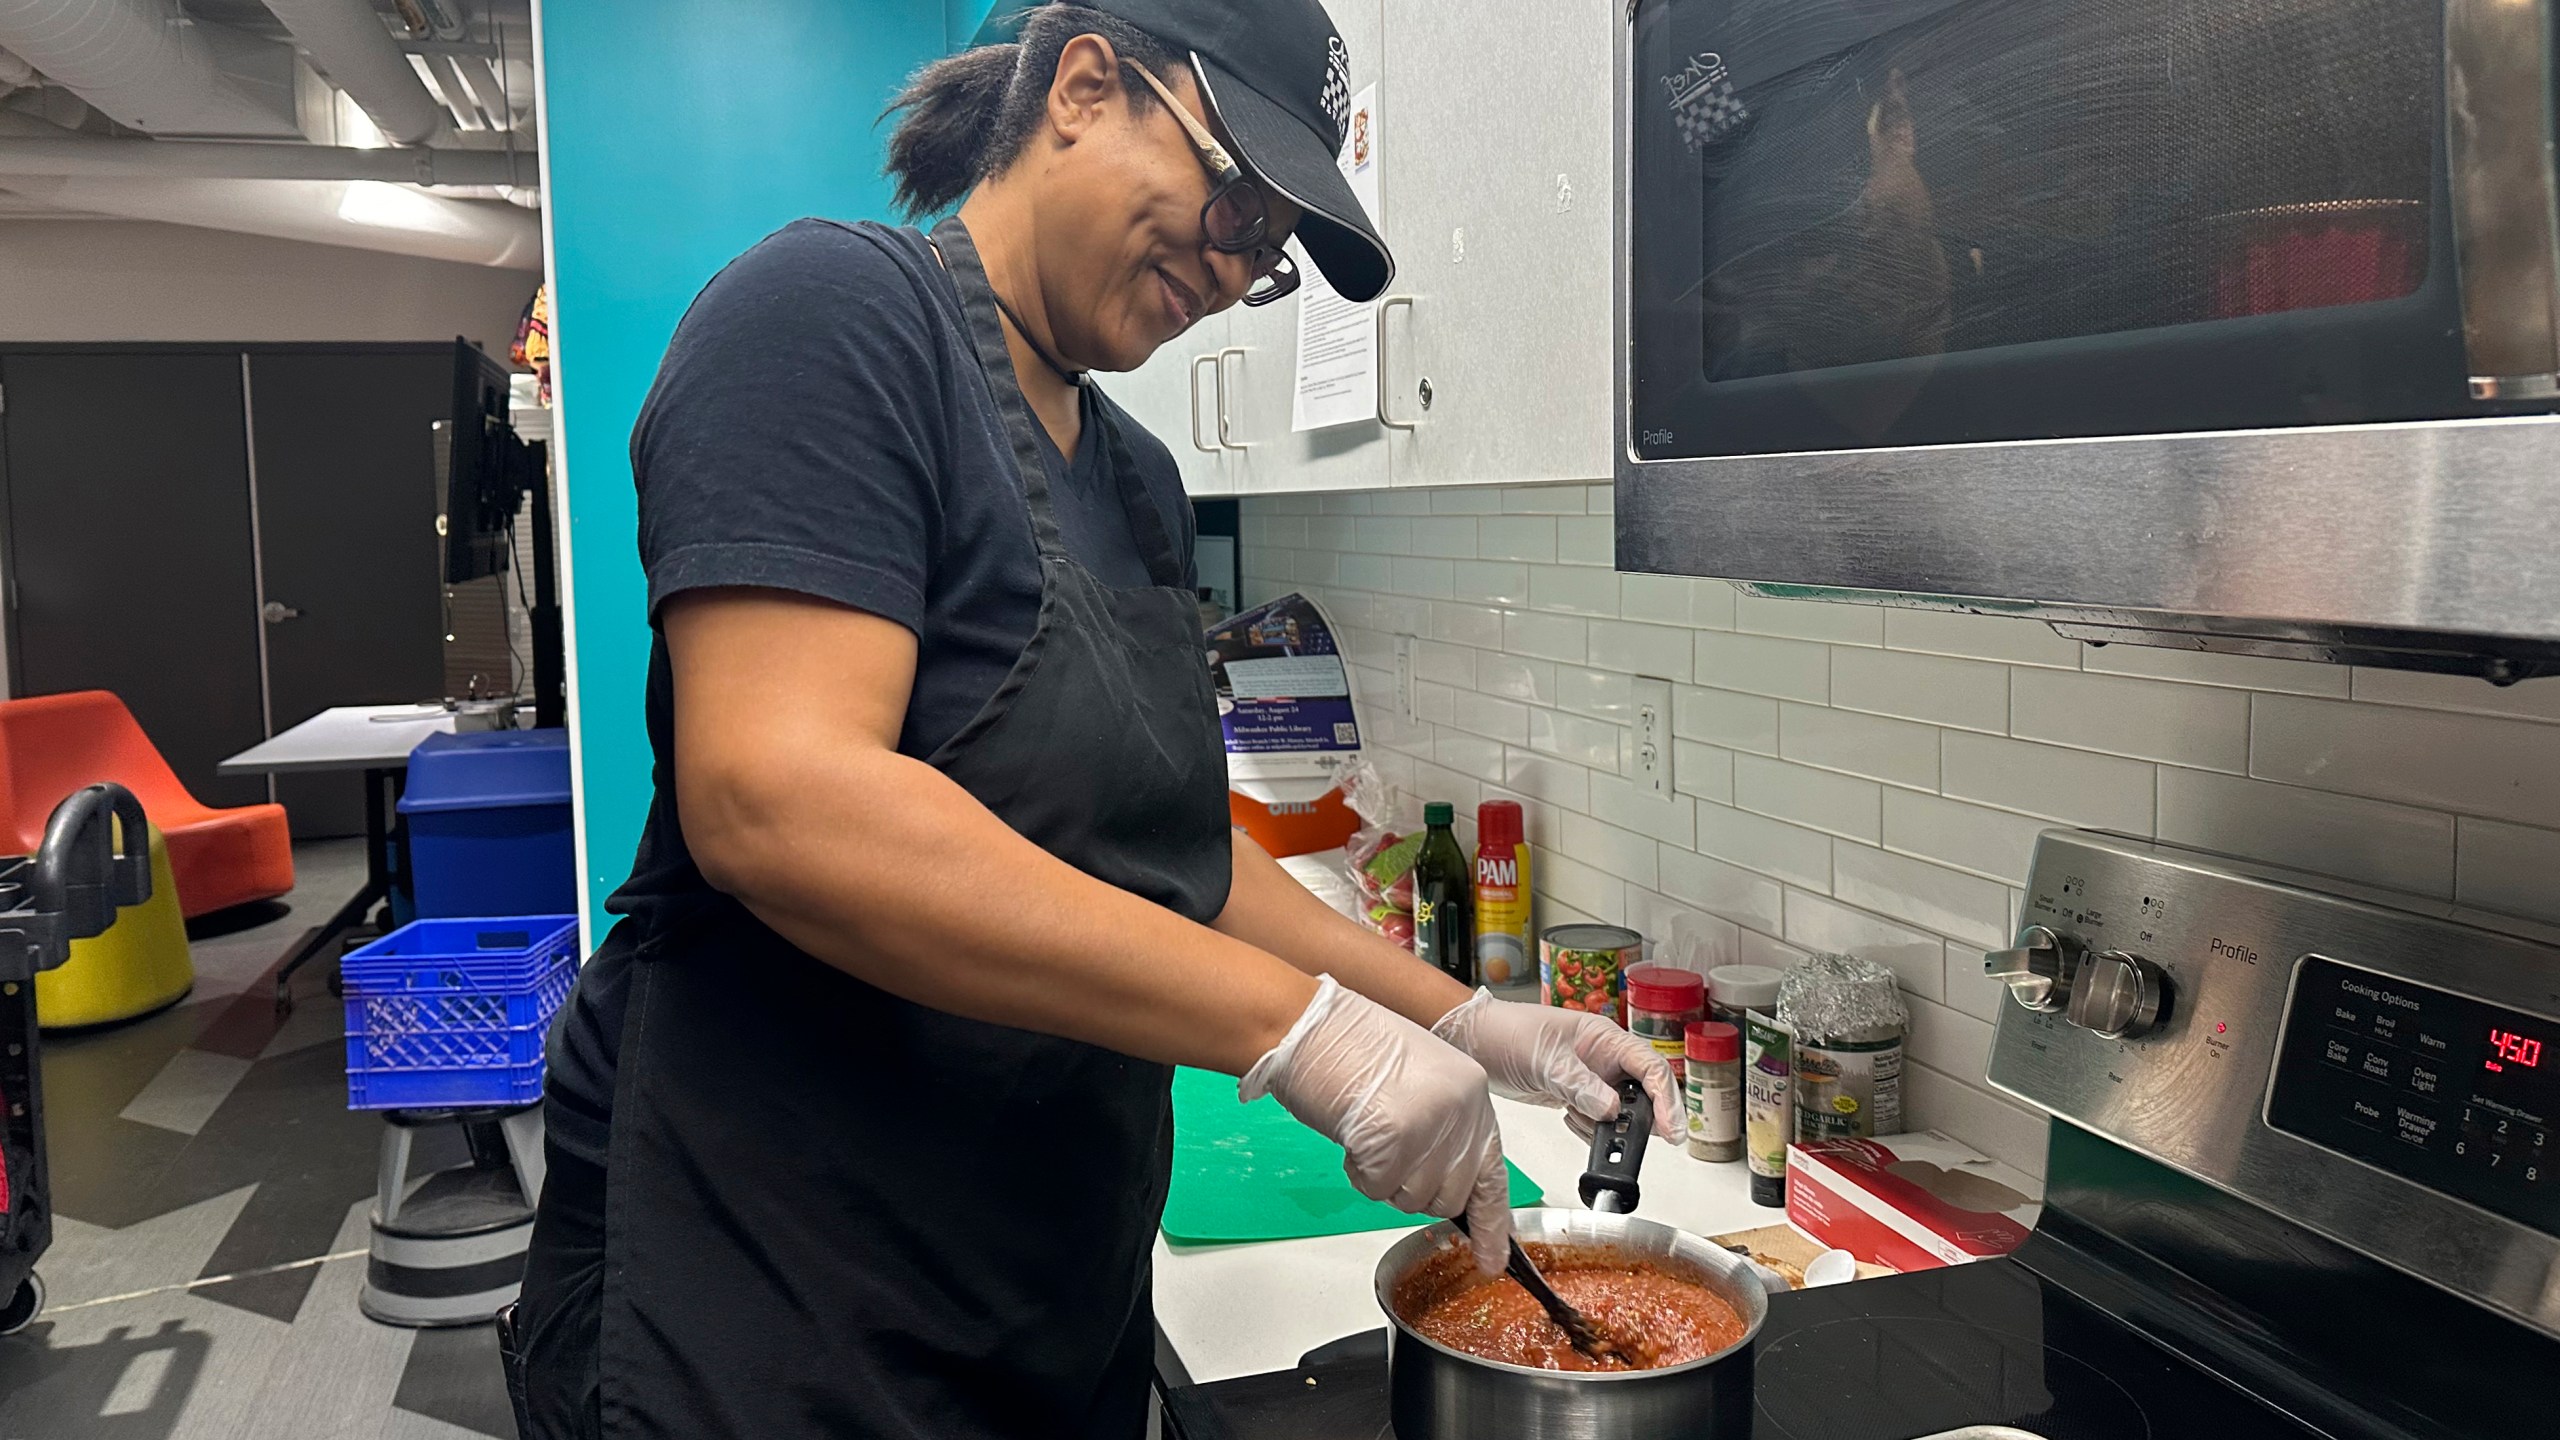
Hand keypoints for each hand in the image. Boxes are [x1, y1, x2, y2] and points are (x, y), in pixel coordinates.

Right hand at [1242, 975, 1512, 1272]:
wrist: (1313, 1025)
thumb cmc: (1353, 1046)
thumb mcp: (1421, 1081)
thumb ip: (1444, 1127)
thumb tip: (1447, 1180)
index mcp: (1473, 1094)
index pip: (1491, 1174)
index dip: (1491, 1224)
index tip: (1491, 1260)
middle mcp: (1460, 1112)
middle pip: (1448, 1197)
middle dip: (1414, 1189)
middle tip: (1387, 1151)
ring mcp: (1428, 1128)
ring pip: (1411, 1199)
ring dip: (1384, 1178)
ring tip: (1367, 1130)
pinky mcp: (1392, 1142)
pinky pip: (1376, 1189)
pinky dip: (1358, 1172)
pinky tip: (1353, 1134)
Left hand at [1431, 989, 1683, 1142]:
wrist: (1474, 1042)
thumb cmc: (1507, 1031)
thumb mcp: (1545, 1058)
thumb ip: (1579, 1084)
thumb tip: (1612, 1109)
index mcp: (1605, 1038)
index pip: (1650, 1067)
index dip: (1666, 1098)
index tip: (1671, 1129)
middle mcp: (1604, 1058)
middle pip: (1644, 1092)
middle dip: (1642, 1119)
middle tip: (1637, 1143)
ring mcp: (1590, 1078)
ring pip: (1621, 1111)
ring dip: (1610, 1127)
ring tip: (1584, 1122)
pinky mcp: (1575, 1095)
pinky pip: (1597, 1119)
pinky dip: (1589, 1129)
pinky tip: (1570, 1119)